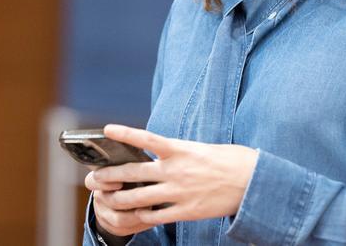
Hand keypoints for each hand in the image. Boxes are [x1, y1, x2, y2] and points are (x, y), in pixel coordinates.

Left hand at [84, 124, 258, 233]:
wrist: (252, 182)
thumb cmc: (229, 161)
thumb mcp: (201, 148)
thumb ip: (178, 152)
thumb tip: (160, 152)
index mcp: (180, 149)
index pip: (146, 138)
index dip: (124, 133)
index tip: (106, 129)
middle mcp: (176, 170)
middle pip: (133, 172)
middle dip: (109, 176)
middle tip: (94, 178)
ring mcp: (179, 192)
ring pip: (138, 197)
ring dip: (118, 199)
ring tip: (106, 199)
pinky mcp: (186, 211)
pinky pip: (156, 216)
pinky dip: (141, 216)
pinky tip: (133, 215)